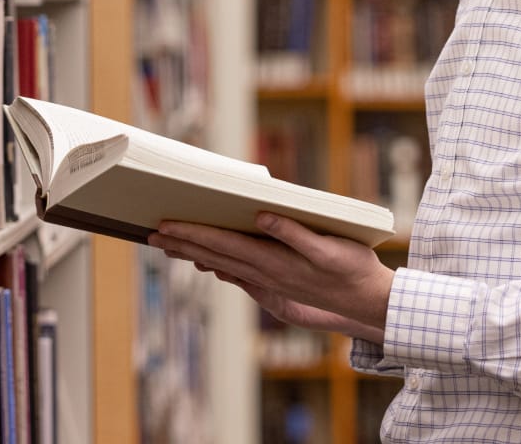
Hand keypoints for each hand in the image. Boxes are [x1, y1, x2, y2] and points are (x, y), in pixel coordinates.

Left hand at [148, 213, 394, 342]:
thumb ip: (294, 232)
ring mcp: (270, 282)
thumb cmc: (352, 269)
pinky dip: (220, 267)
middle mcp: (266, 273)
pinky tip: (211, 265)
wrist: (367, 303)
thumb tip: (263, 216)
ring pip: (224, 266)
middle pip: (216, 255)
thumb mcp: (329, 246)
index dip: (193, 233)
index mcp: (273, 260)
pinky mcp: (278, 286)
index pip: (223, 243)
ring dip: (196, 255)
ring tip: (171, 246)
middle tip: (153, 233)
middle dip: (183, 243)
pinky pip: (240, 275)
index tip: (166, 225)